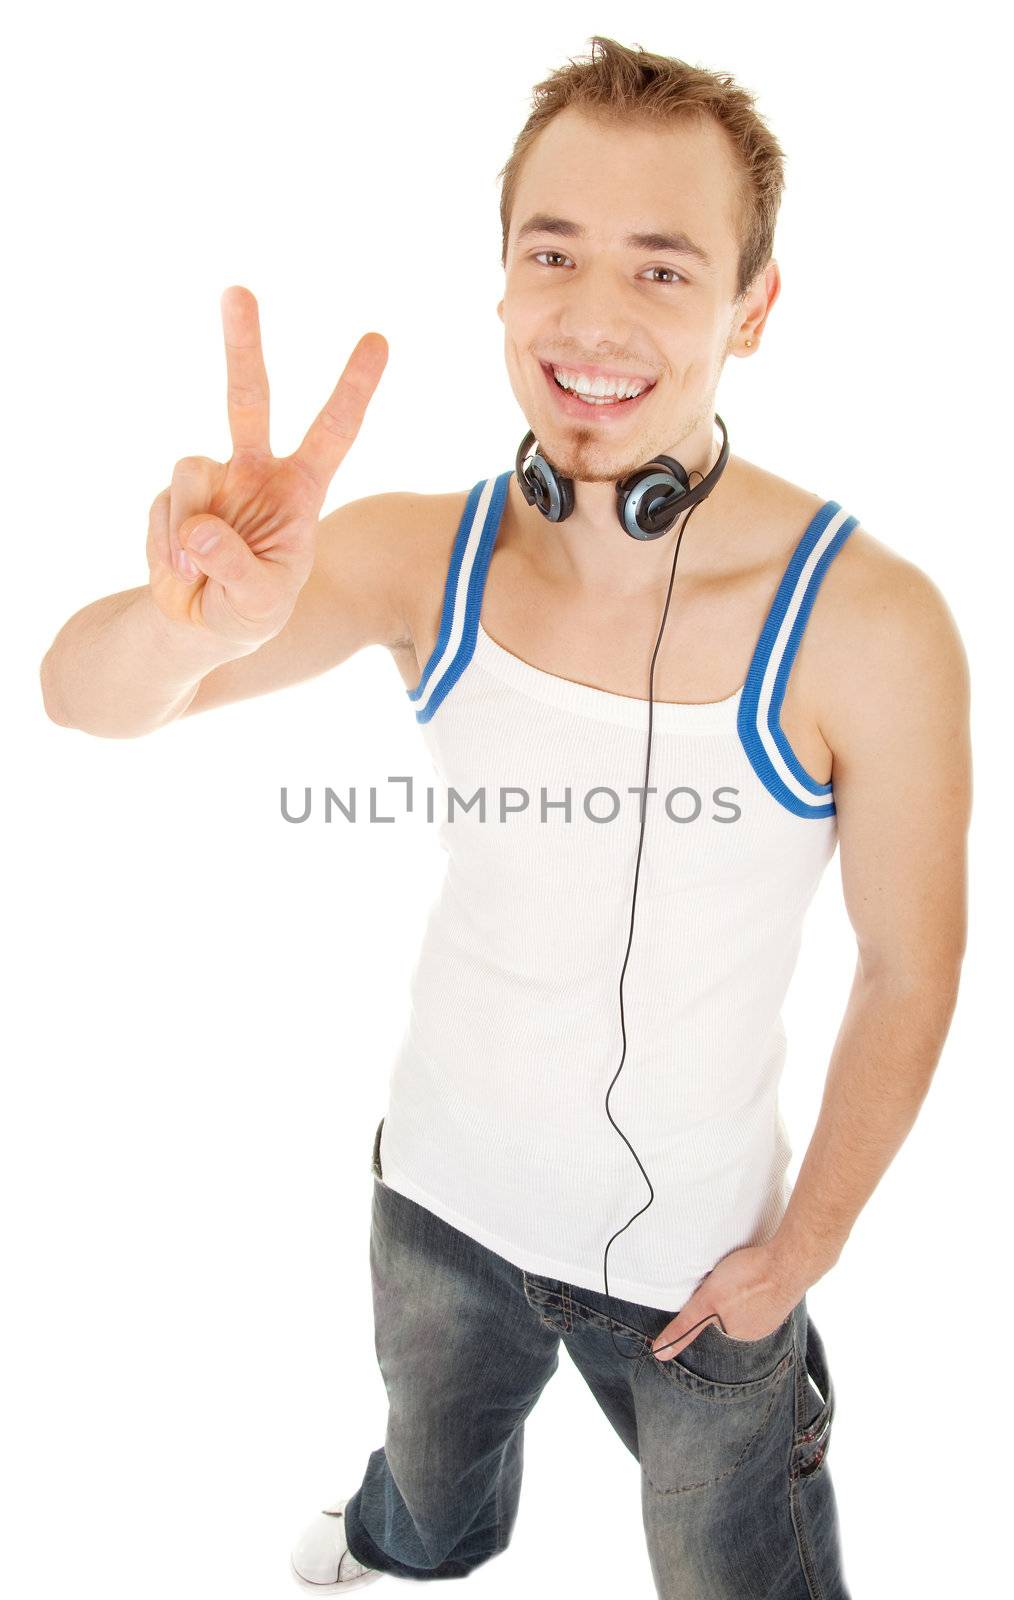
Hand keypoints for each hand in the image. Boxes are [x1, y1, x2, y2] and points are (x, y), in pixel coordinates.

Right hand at [146, 285, 387, 650]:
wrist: (196, 627)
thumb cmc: (248, 611)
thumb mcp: (259, 603)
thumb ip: (237, 568)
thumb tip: (198, 527)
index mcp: (300, 490)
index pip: (334, 432)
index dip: (354, 389)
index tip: (378, 339)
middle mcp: (255, 471)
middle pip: (249, 397)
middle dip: (244, 344)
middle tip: (237, 291)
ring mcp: (211, 480)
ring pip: (190, 469)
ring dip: (190, 527)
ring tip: (197, 574)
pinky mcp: (172, 497)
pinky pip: (164, 510)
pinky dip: (167, 550)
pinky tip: (180, 572)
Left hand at [651, 1244, 801, 1360]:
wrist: (790, 1261)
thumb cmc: (747, 1279)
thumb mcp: (706, 1302)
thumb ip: (684, 1329)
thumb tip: (660, 1352)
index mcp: (739, 1334)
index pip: (714, 1323)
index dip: (709, 1305)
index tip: (712, 1290)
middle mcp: (758, 1329)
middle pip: (731, 1314)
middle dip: (726, 1300)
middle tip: (726, 1279)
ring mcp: (774, 1312)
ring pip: (749, 1303)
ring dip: (743, 1291)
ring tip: (740, 1273)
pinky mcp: (784, 1292)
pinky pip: (766, 1291)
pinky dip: (759, 1283)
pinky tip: (757, 1271)